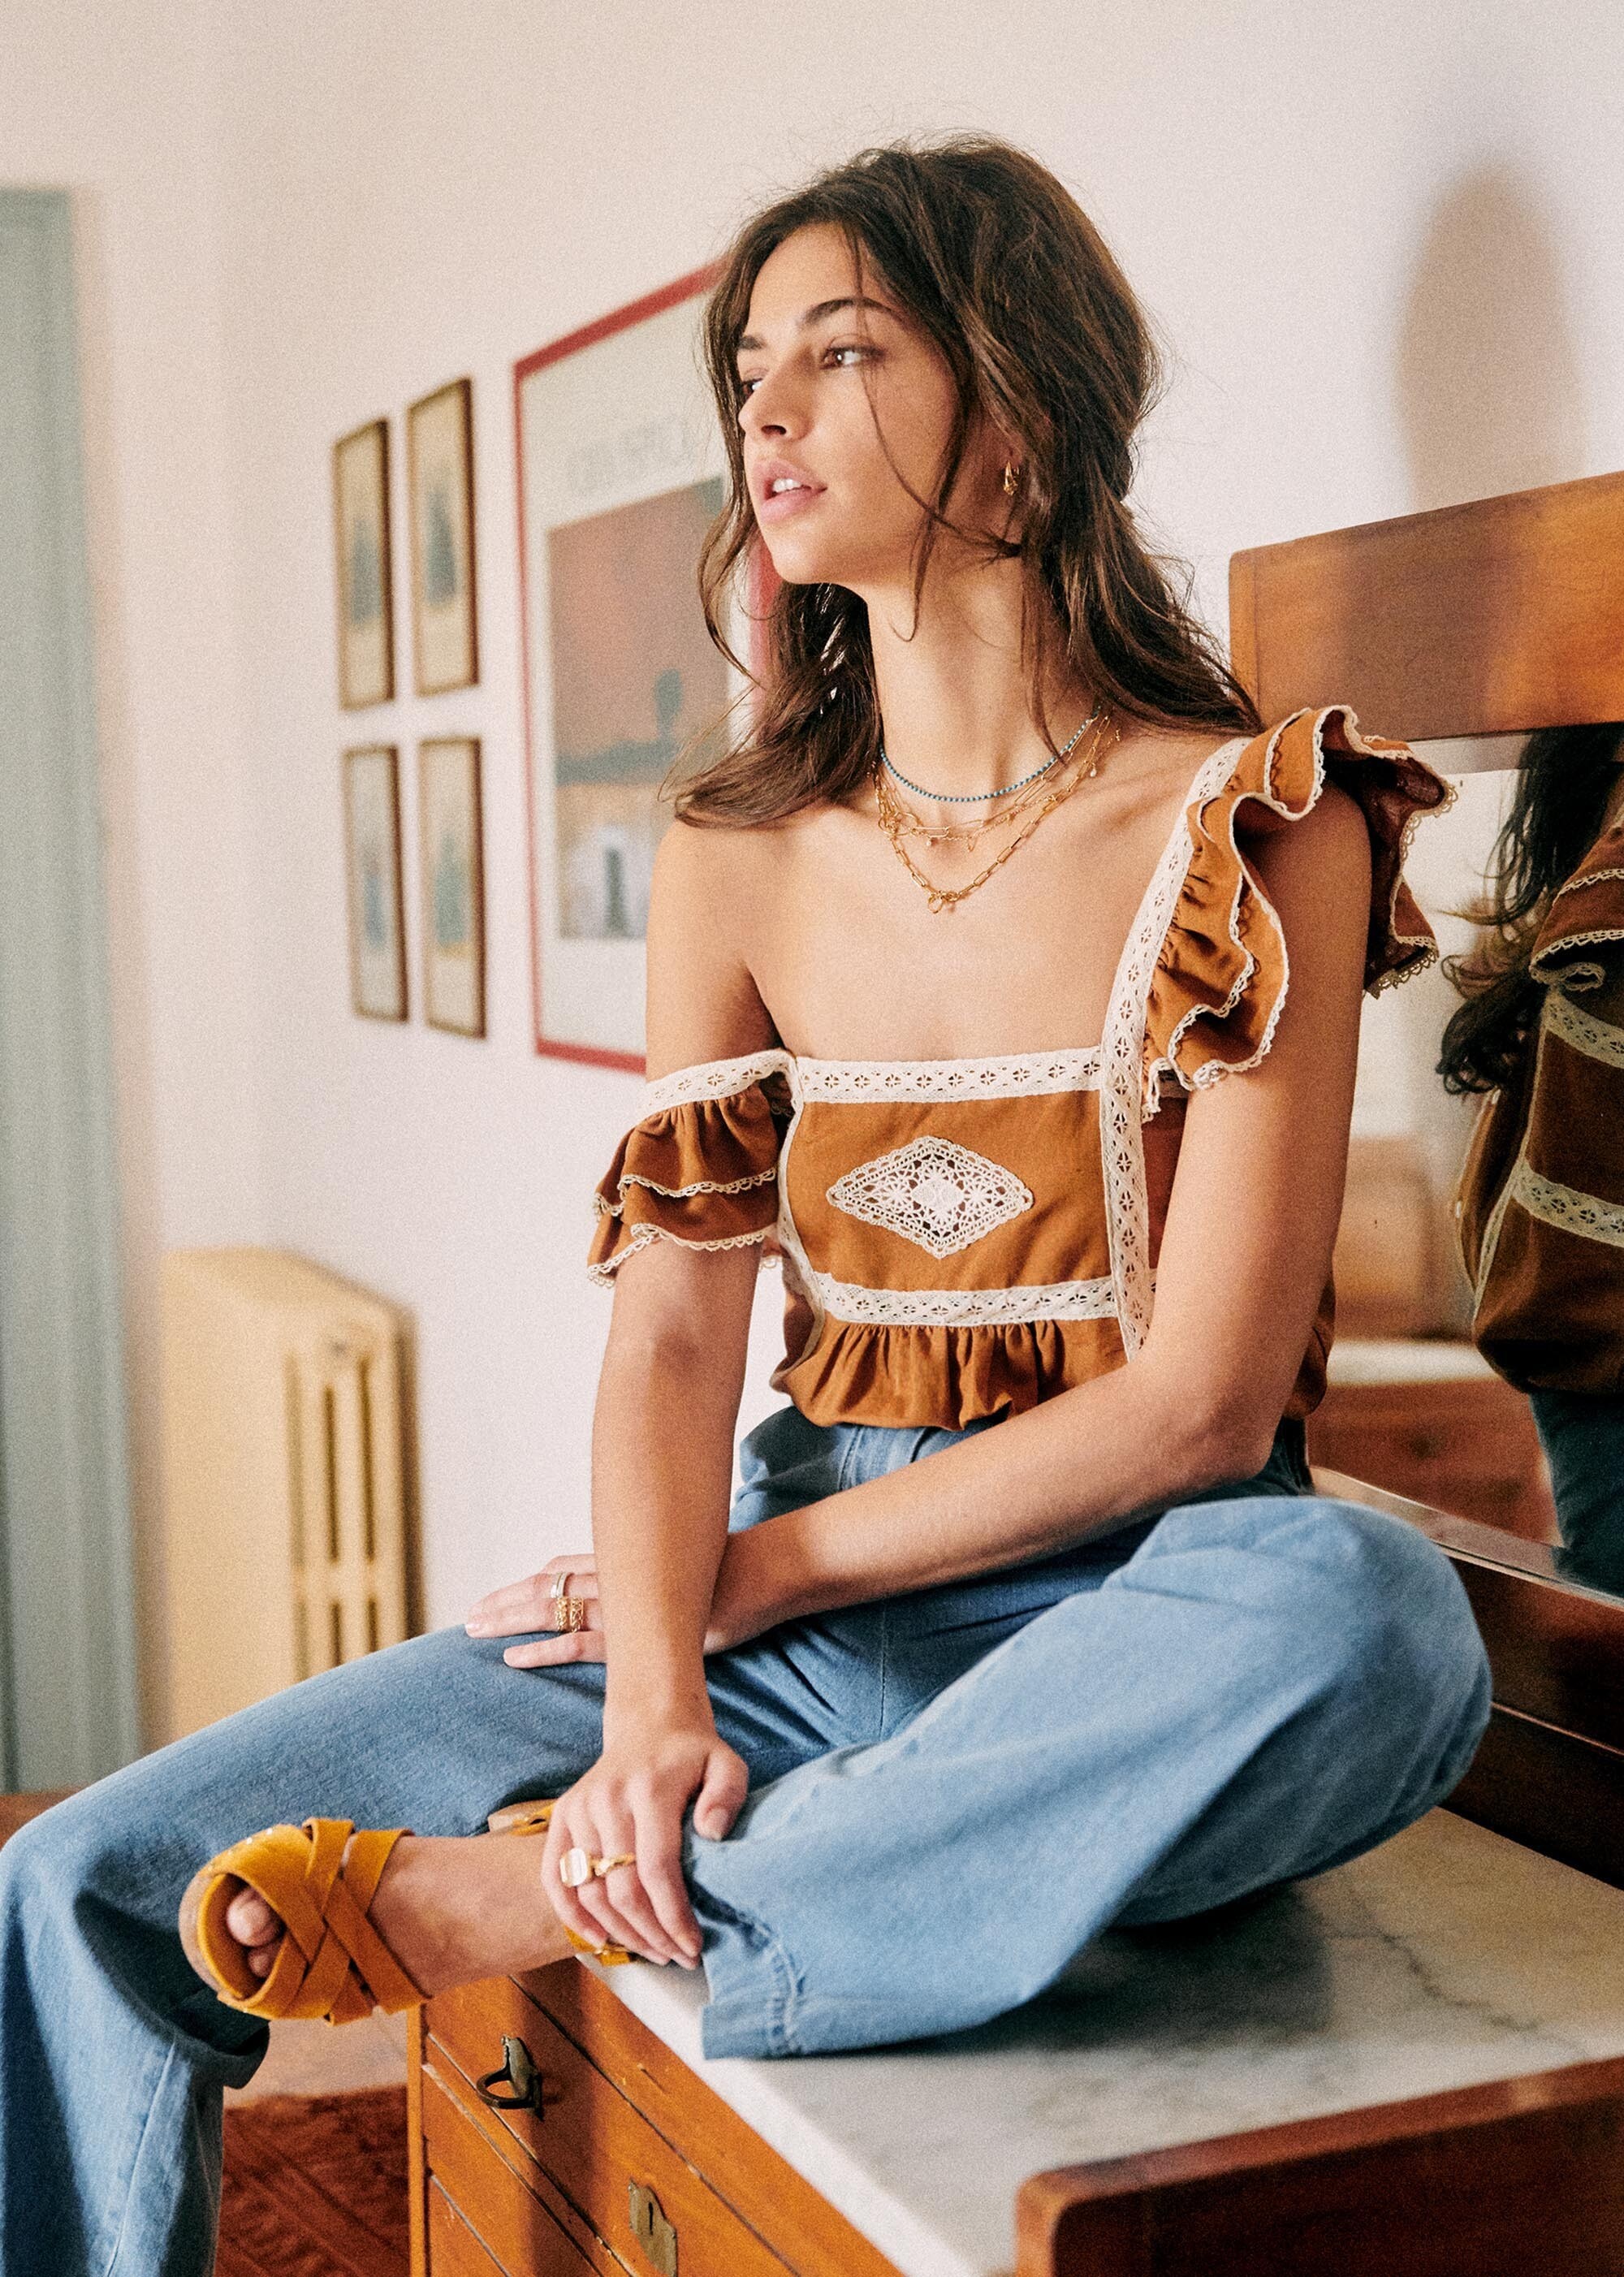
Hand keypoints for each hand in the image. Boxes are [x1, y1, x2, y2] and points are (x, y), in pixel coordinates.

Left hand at [464, 1542, 785, 1664]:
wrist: (766, 1571)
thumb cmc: (739, 1573)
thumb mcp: (692, 1569)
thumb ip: (666, 1581)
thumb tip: (656, 1589)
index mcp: (629, 1563)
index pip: (565, 1569)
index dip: (530, 1584)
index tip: (502, 1594)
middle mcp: (618, 1578)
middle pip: (547, 1587)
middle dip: (506, 1601)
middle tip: (471, 1615)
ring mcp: (625, 1605)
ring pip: (551, 1609)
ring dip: (509, 1619)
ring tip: (475, 1629)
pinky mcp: (638, 1634)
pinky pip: (578, 1643)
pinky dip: (543, 1650)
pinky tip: (514, 1657)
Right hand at [539, 1719, 748, 1966]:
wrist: (650, 1724)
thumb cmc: (694, 1755)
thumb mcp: (727, 1765)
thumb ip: (727, 1796)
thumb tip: (712, 1834)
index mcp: (649, 1788)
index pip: (656, 1869)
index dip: (673, 1916)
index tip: (693, 1945)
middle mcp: (607, 1799)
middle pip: (621, 1888)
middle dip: (651, 1933)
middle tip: (678, 1956)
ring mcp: (579, 1807)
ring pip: (589, 1890)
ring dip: (620, 1933)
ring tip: (653, 1951)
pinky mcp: (562, 1815)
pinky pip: (555, 1875)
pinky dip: (573, 1914)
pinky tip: (600, 1939)